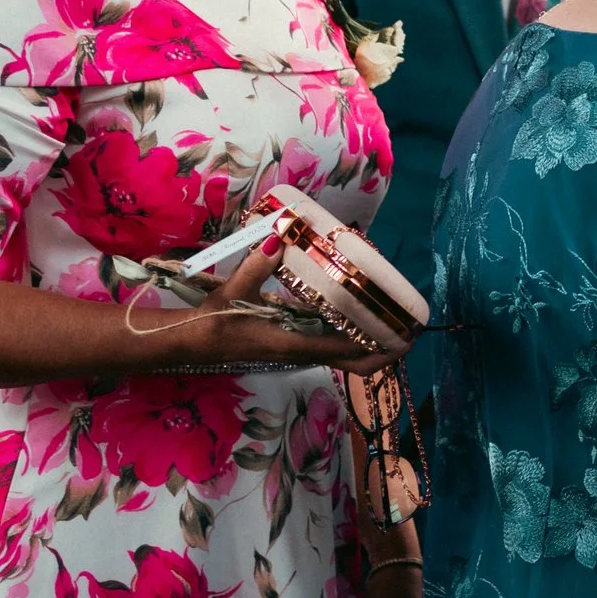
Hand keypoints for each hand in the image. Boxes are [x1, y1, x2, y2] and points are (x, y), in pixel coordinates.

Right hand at [185, 243, 410, 374]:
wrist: (188, 342)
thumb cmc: (212, 322)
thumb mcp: (232, 293)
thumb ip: (256, 266)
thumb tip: (278, 237)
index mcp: (293, 344)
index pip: (347, 353)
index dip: (379, 349)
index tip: (406, 338)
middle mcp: (300, 352)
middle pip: (353, 360)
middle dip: (383, 350)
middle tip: (408, 330)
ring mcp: (296, 350)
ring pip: (342, 354)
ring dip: (368, 342)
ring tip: (389, 317)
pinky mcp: (289, 344)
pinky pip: (328, 344)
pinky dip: (348, 335)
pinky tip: (354, 313)